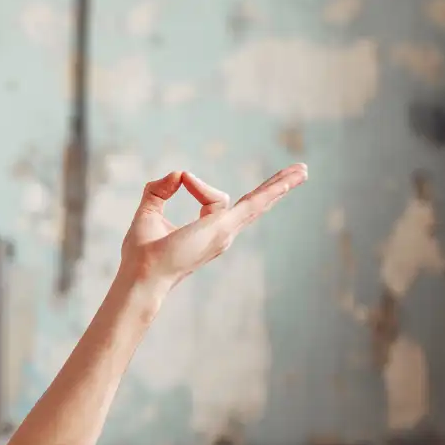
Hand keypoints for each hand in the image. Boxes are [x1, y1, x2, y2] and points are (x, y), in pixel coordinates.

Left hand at [119, 164, 307, 291]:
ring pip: (258, 202)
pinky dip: (274, 189)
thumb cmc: (140, 254)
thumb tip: (177, 174)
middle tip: (299, 172)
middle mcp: (222, 234)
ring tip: (303, 170)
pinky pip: (254, 203)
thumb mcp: (148, 212)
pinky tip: (293, 178)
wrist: (141, 274)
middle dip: (275, 188)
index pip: (212, 198)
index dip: (193, 183)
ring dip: (280, 184)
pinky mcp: (223, 227)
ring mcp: (225, 231)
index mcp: (207, 232)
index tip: (179, 180)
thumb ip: (159, 189)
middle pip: (253, 205)